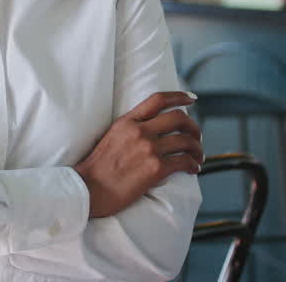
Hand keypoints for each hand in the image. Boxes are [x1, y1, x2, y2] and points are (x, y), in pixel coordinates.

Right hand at [74, 91, 202, 217]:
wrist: (88, 189)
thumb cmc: (97, 168)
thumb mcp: (111, 137)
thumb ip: (131, 129)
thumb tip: (154, 129)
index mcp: (127, 121)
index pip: (158, 100)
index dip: (178, 96)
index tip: (191, 98)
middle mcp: (140, 131)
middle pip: (179, 118)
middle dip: (194, 127)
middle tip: (197, 137)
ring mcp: (148, 149)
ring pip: (186, 141)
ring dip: (197, 149)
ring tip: (197, 157)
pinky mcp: (155, 169)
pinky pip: (184, 162)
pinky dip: (193, 165)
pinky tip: (192, 169)